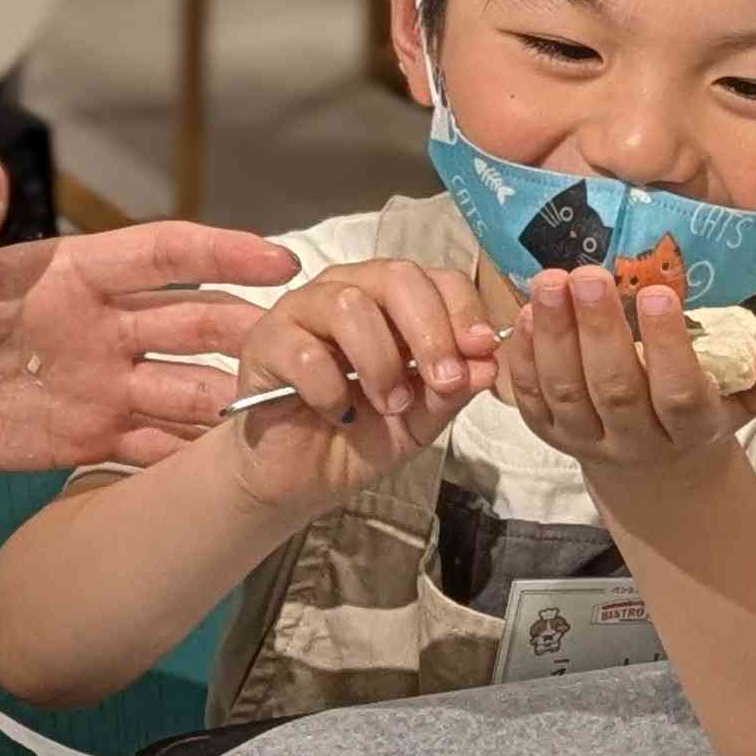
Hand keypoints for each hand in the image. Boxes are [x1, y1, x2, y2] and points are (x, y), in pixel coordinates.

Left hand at [0, 157, 301, 471]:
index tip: (280, 259)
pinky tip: (234, 468)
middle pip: (194, 324)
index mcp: (64, 274)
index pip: (159, 257)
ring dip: (236, 399)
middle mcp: (94, 326)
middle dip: (253, 334)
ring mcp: (95, 384)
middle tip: (311, 352)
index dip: (221, 255)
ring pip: (188, 387)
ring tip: (292, 417)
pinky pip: (153, 445)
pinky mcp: (82, 439)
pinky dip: (193, 455)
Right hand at [226, 260, 501, 514]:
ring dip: (381, 362)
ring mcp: (302, 311)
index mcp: (392, 302)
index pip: (436, 279)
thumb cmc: (360, 436)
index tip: (483, 349)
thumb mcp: (420, 419)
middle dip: (430, 330)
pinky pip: (304, 351)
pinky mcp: (266, 342)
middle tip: (443, 381)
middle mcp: (348, 290)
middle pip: (396, 277)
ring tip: (390, 405)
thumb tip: (489, 364)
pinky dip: (331, 389)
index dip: (464, 309)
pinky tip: (338, 414)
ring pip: (349, 305)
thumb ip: (451, 391)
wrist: (298, 478)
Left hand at [499, 268, 755, 476]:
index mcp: (690, 431)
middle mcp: (635, 441)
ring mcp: (587, 441)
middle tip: (588, 273)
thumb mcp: (751, 396)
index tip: (658, 292)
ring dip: (553, 337)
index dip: (667, 347)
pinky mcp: (550, 436)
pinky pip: (530, 401)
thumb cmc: (708, 414)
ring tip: (550, 282)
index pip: (678, 393)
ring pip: (565, 393)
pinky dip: (522, 360)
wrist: (657, 474)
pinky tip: (522, 314)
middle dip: (598, 331)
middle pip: (614, 389)